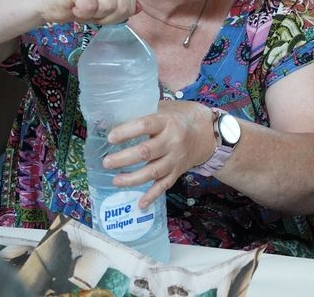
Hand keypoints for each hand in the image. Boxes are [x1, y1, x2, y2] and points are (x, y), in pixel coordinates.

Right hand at [40, 0, 136, 24]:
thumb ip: (121, 6)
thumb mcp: (103, 7)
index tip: (99, 11)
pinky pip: (90, 7)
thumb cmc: (74, 4)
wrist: (45, 1)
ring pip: (108, 7)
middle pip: (123, 7)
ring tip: (81, 7)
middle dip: (106, 17)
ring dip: (92, 15)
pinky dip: (81, 13)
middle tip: (89, 10)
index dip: (115, 15)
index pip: (131, 4)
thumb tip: (139, 8)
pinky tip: (73, 6)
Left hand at [102, 100, 216, 208]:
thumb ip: (145, 112)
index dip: (127, 132)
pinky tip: (140, 204)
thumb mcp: (166, 109)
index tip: (110, 138)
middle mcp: (172, 141)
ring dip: (133, 178)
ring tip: (115, 180)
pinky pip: (164, 185)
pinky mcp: (177, 171)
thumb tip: (114, 116)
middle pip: (146, 152)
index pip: (145, 126)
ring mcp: (175, 158)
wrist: (207, 133)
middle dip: (124, 159)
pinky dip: (152, 195)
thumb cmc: (180, 118)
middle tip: (107, 162)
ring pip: (153, 172)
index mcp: (167, 122)